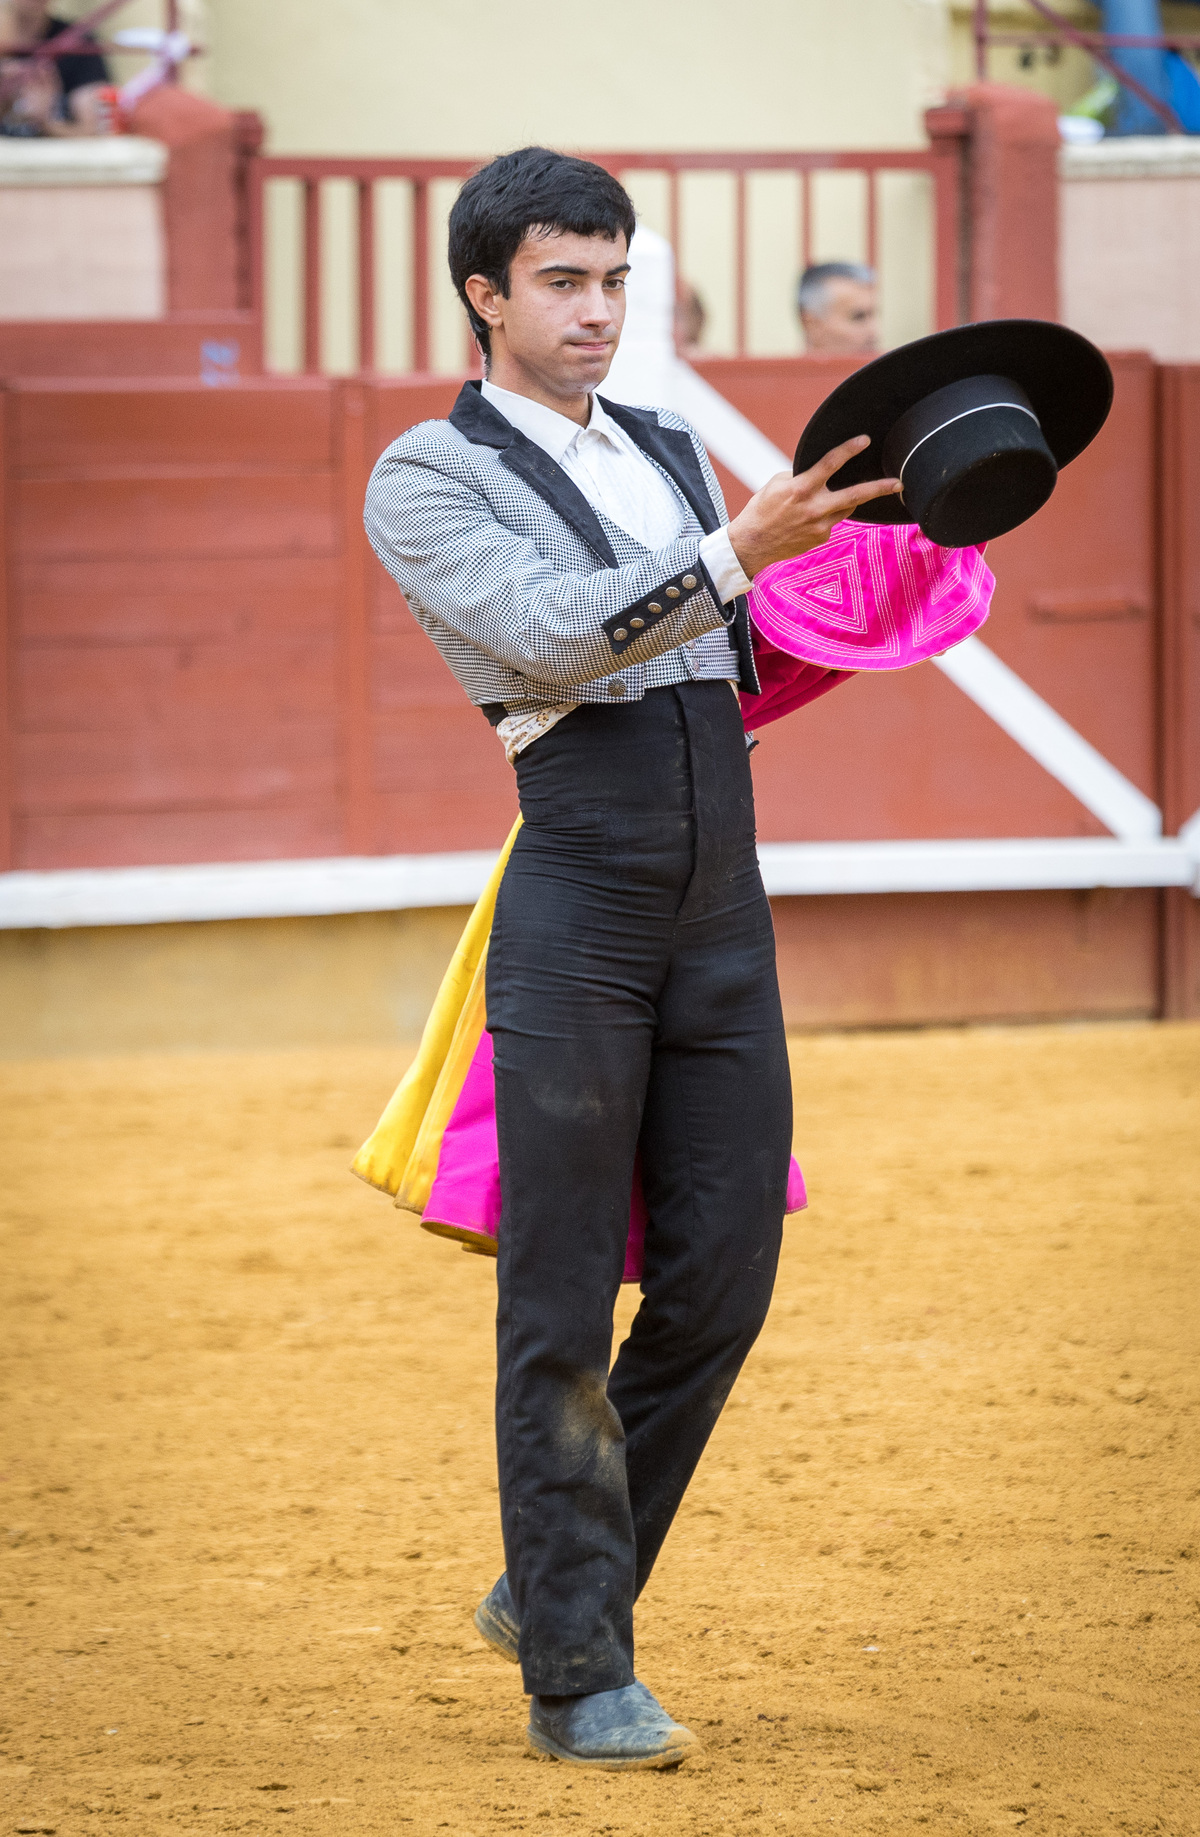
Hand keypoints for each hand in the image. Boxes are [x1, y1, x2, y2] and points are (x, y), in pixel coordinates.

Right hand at [726, 435, 900, 578]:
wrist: (751, 545)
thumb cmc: (761, 509)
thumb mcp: (776, 484)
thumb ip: (802, 477)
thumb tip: (820, 474)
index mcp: (801, 488)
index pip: (831, 463)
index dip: (849, 449)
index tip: (865, 440)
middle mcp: (814, 508)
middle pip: (855, 495)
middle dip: (879, 488)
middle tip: (899, 483)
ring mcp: (820, 526)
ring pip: (845, 508)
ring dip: (842, 501)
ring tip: (823, 502)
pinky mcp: (821, 538)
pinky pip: (832, 522)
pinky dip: (824, 516)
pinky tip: (805, 521)